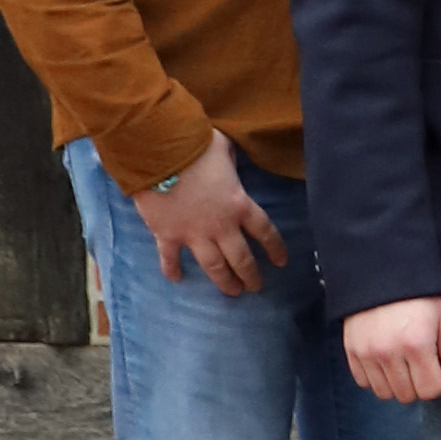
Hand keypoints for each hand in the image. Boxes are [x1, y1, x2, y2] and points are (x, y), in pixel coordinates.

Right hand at [132, 137, 284, 294]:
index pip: (265, 232)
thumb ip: (230, 163)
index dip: (275, 248)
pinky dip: (172, 269)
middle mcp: (221, 226)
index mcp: (239, 204)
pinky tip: (176, 279)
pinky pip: (170, 258)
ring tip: (232, 292)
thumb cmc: (195, 147)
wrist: (158, 154)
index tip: (281, 262)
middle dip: (250, 275)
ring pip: (213, 266)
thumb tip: (228, 163)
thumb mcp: (224, 150)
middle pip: (241, 258)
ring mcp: (193, 234)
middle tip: (255, 287)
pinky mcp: (167, 235)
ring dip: (224, 281)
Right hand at [343, 297, 440, 402]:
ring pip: (384, 393)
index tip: (438, 371)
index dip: (439, 384)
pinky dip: (376, 378)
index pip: (430, 390)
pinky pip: (363, 383)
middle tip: (421, 366)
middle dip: (418, 385)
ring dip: (397, 385)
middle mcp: (390, 352)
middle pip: (407, 396)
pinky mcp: (351, 351)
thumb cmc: (419, 297)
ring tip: (403, 364)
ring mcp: (368, 353)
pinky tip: (385, 362)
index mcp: (418, 344)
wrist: (381, 274)